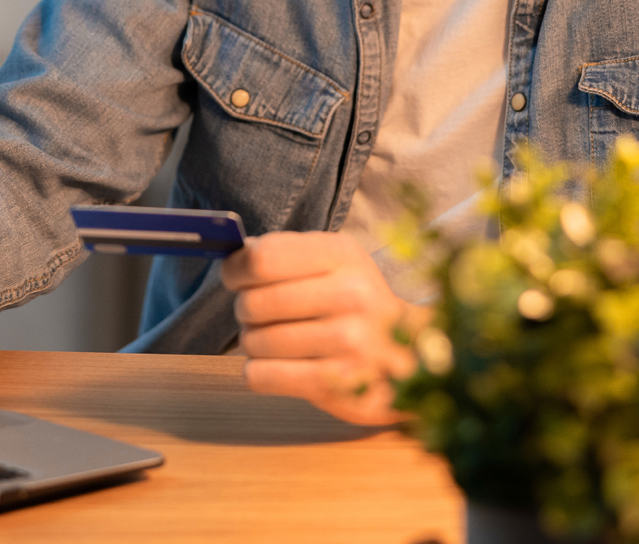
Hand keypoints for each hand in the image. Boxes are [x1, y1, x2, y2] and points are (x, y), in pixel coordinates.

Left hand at [220, 231, 423, 424]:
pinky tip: (282, 366)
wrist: (409, 355)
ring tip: (280, 340)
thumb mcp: (333, 262)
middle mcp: (351, 294)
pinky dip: (260, 373)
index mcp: (344, 254)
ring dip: (255, 343)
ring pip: (254, 341)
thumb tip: (230, 260)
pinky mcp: (338, 384)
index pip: (261, 259)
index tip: (236, 278)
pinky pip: (261, 376)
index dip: (236, 270)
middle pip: (253, 303)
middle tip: (264, 315)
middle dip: (246, 311)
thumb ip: (283, 254)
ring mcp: (349, 342)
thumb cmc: (355, 303)